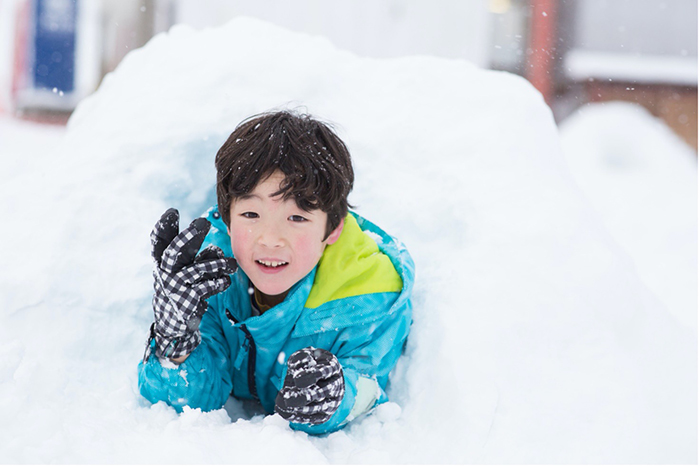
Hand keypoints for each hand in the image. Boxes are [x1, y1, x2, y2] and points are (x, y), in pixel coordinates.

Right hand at [146, 208, 236, 359]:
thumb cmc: (184, 289)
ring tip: (232, 263)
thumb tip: (216, 250)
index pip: (159, 243)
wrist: (176, 324)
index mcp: (162, 264)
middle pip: (174, 251)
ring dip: (217, 263)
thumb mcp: (187, 271)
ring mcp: (176, 288)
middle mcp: (166, 274)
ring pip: (196, 269)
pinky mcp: (187, 302)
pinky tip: (226, 280)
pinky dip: (219, 281)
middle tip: (204, 222)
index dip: (163, 227)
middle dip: (190, 236)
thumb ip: (199, 258)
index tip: (173, 212)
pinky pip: (206, 288)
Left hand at [275, 347, 344, 424]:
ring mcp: (332, 402)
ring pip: (316, 409)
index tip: (296, 379)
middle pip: (321, 394)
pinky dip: (297, 416)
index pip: (324, 372)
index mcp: (332, 367)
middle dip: (302, 397)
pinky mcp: (325, 414)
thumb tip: (293, 365)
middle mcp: (336, 386)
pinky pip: (312, 419)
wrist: (324, 378)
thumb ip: (301, 357)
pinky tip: (283, 411)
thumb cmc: (314, 363)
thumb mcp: (309, 354)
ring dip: (297, 409)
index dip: (310, 376)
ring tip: (281, 403)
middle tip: (285, 396)